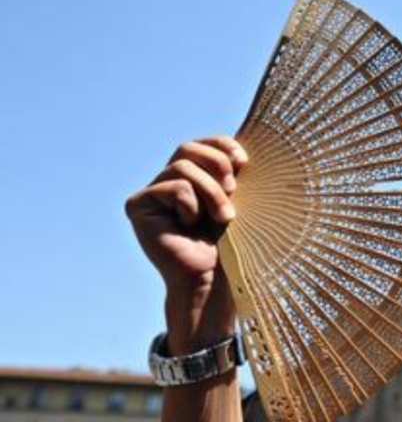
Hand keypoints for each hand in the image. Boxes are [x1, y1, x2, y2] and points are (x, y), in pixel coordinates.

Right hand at [126, 136, 247, 351]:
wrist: (215, 277)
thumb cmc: (232, 242)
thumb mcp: (237, 198)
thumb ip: (231, 171)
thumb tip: (238, 149)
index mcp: (193, 177)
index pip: (203, 143)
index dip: (222, 145)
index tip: (244, 162)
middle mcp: (167, 181)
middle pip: (187, 147)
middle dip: (216, 165)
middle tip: (233, 189)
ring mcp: (151, 193)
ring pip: (183, 166)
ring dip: (211, 192)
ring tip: (222, 218)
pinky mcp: (138, 206)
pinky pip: (172, 187)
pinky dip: (190, 205)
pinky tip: (189, 226)